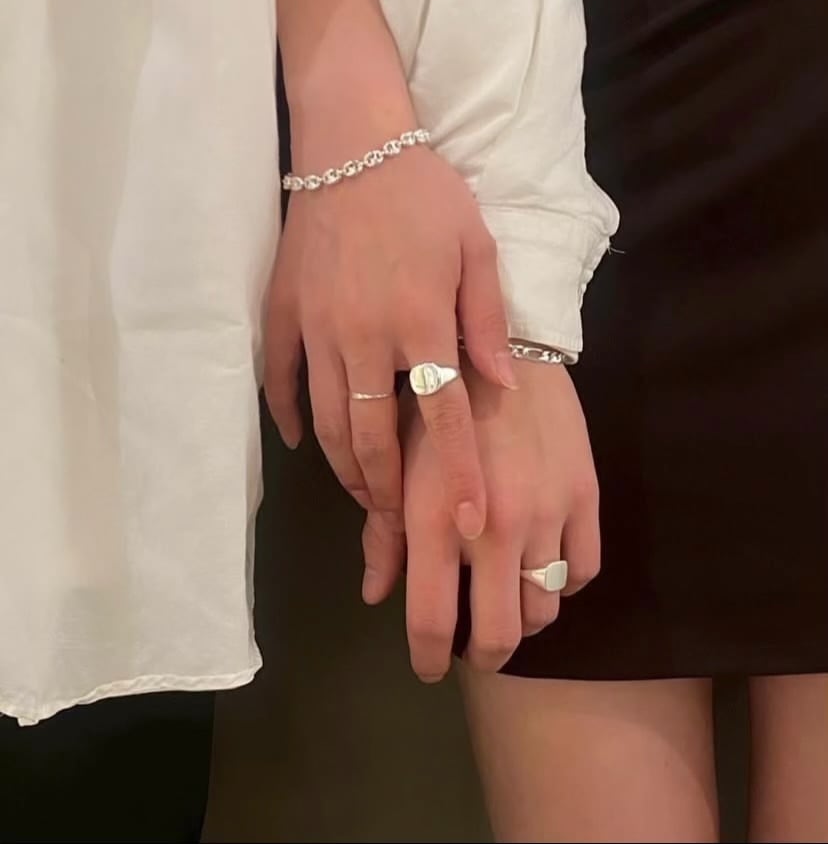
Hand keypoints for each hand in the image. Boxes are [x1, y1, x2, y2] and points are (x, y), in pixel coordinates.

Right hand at [264, 143, 516, 536]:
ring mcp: (316, 329)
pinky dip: (291, 418)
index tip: (470, 526)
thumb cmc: (425, 194)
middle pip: (372, 437)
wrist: (354, 143)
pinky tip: (304, 443)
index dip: (458, 477)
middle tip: (402, 520)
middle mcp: (364, 338)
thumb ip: (487, 321)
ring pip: (326, 420)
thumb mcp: (476, 248)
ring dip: (345, 467)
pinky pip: (280, 379)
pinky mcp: (283, 314)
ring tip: (363, 495)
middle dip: (389, 489)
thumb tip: (503, 388)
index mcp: (419, 322)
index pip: (442, 419)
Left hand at [369, 356, 600, 681]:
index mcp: (436, 520)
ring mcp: (547, 516)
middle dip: (482, 654)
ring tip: (506, 598)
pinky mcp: (586, 498)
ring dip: (522, 617)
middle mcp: (495, 529)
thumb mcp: (398, 462)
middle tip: (474, 646)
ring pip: (543, 610)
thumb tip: (374, 595)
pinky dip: (563, 582)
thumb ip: (385, 533)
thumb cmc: (434, 403)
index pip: (431, 620)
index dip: (427, 658)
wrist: (504, 346)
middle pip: (499, 634)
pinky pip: (583, 571)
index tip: (428, 665)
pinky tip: (544, 565)